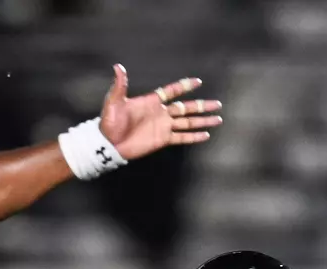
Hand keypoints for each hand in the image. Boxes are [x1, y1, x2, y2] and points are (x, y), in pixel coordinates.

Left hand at [98, 64, 222, 159]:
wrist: (109, 144)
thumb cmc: (110, 122)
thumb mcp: (114, 101)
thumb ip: (120, 85)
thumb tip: (118, 67)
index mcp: (152, 101)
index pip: (172, 91)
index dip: (184, 86)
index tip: (198, 81)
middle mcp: (161, 112)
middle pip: (186, 107)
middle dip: (202, 105)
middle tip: (218, 104)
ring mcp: (163, 127)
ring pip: (188, 122)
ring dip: (202, 121)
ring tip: (218, 119)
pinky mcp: (163, 140)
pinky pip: (182, 137)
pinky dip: (194, 136)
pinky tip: (206, 135)